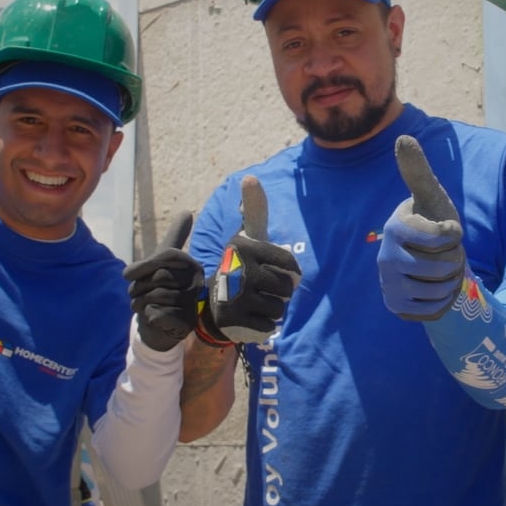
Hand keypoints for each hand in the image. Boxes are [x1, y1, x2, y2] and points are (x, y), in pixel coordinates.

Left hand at [122, 212, 202, 351]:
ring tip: (144, 305)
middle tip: (138, 294)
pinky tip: (154, 318)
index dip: (142, 265)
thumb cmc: (160, 288)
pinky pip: (155, 314)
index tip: (127, 275)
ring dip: (140, 303)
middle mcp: (196, 283)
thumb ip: (175, 237)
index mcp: (192, 266)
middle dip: (138, 287)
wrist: (160, 324)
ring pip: (154, 296)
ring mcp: (192, 304)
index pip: (166, 256)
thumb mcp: (163, 261)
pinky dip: (148, 316)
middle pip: (158, 277)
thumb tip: (187, 212)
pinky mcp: (185, 323)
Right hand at [203, 176, 300, 344]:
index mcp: (244, 247)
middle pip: (287, 289)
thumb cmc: (240, 264)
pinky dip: (264, 325)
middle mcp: (238, 270)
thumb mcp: (247, 237)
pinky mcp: (234, 320)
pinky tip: (250, 316)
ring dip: (272, 308)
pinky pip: (269, 326)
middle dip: (280, 292)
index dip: (289, 272)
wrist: (213, 300)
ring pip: (280, 309)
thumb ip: (255, 210)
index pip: (291, 266)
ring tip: (255, 301)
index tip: (271, 270)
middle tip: (261, 287)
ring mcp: (235, 297)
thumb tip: (250, 178)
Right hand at [378, 135, 464, 320]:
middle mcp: (385, 257)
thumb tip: (402, 137)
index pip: (445, 236)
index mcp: (396, 226)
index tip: (445, 231)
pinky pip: (435, 309)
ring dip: (450, 281)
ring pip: (441, 289)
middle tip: (443, 253)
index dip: (454, 234)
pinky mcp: (396, 307)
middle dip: (454, 259)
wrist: (428, 260)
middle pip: (444, 266)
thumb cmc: (433, 222)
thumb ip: (419, 171)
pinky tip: (434, 288)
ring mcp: (388, 285)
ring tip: (439, 269)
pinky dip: (443, 301)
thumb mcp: (432, 197)